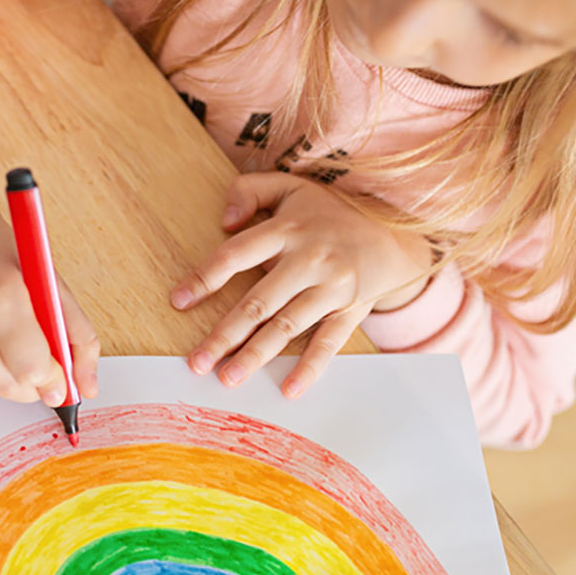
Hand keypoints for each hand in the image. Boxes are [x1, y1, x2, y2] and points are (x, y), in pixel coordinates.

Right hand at [0, 204, 99, 403]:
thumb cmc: (5, 263)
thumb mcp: (53, 288)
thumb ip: (80, 340)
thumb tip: (86, 389)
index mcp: (4, 294)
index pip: (32, 368)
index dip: (51, 380)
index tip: (55, 379)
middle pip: (9, 387)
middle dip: (29, 385)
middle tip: (31, 364)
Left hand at [171, 173, 432, 397]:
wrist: (396, 229)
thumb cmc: (330, 212)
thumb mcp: (291, 186)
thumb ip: (250, 190)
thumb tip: (223, 222)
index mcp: (287, 230)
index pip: (237, 255)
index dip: (205, 278)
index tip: (178, 302)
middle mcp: (308, 260)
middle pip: (258, 302)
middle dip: (225, 335)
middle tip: (197, 362)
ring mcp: (331, 287)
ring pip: (287, 326)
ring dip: (256, 355)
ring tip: (229, 378)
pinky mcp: (349, 309)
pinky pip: (328, 341)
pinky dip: (310, 367)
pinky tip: (289, 388)